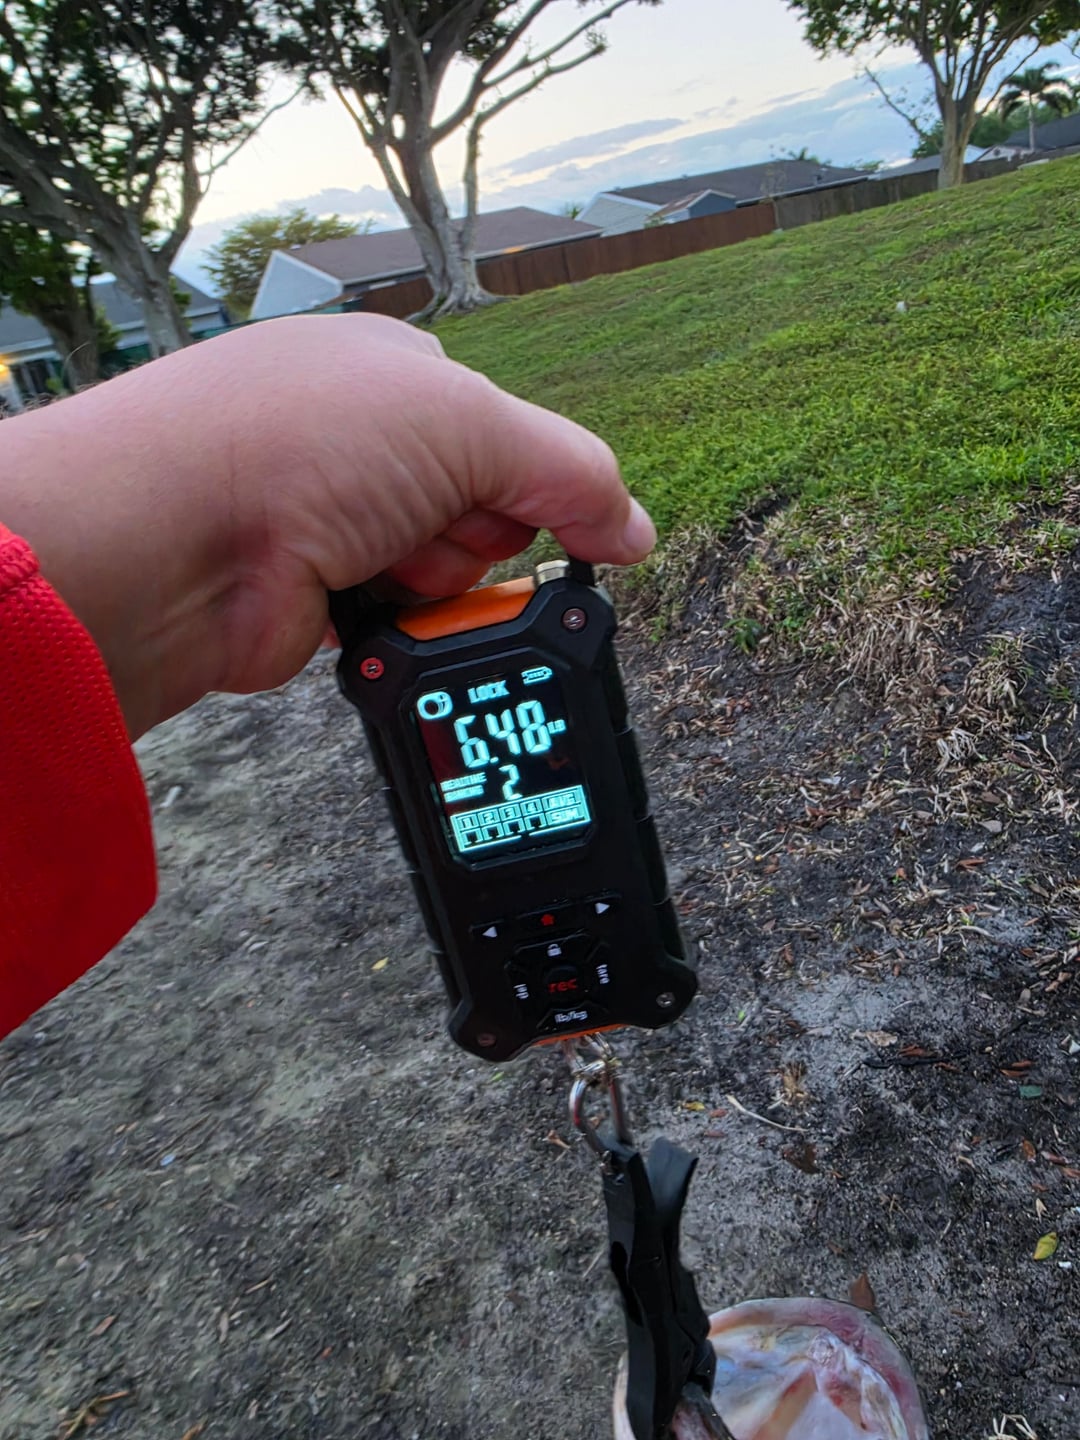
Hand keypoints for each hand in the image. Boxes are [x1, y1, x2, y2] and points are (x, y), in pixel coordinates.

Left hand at [1, 315, 654, 738]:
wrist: (176, 541)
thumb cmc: (296, 443)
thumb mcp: (469, 424)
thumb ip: (570, 474)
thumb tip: (635, 529)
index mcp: (393, 372)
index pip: (503, 434)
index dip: (525, 479)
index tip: (526, 507)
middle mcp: (358, 442)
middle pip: (481, 512)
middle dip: (474, 536)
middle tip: (431, 529)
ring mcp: (331, 521)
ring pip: (444, 577)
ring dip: (436, 586)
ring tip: (384, 566)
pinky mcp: (315, 598)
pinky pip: (400, 625)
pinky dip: (399, 627)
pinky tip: (365, 609)